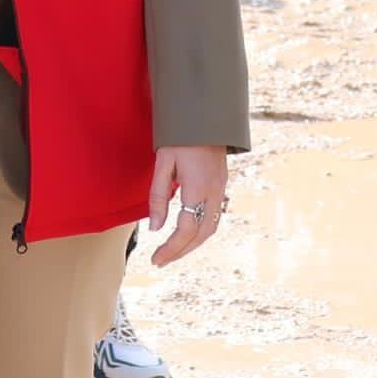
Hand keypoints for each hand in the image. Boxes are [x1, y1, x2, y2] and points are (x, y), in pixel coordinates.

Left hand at [142, 143, 233, 265]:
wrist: (205, 116)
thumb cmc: (179, 137)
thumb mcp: (163, 163)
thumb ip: (158, 197)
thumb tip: (154, 229)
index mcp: (198, 187)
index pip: (185, 229)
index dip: (171, 248)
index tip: (156, 259)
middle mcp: (214, 192)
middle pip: (200, 234)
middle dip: (181, 251)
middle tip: (161, 261)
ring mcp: (221, 189)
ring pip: (210, 228)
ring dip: (192, 244)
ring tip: (172, 252)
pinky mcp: (222, 186)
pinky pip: (214, 217)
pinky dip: (201, 232)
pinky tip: (187, 234)